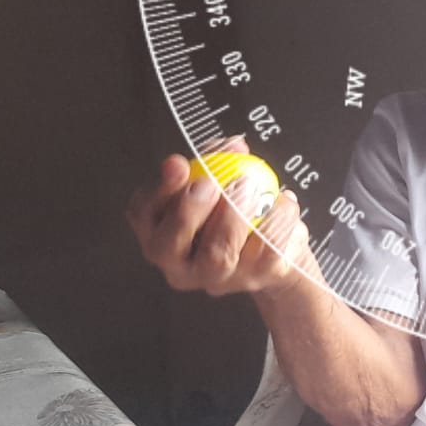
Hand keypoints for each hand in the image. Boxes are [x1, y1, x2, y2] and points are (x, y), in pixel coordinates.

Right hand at [125, 135, 315, 297]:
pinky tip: (283, 200)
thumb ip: (218, 162)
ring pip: (217, 255)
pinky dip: (277, 219)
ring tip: (251, 187)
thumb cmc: (237, 213)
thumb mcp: (220, 183)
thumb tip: (232, 146)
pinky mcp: (258, 278)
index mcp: (160, 235)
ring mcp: (219, 278)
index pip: (143, 215)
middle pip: (168, 247)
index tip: (179, 165)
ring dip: (233, 215)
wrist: (281, 251)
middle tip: (211, 183)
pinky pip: (265, 249)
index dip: (160, 189)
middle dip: (187, 211)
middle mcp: (182, 265)